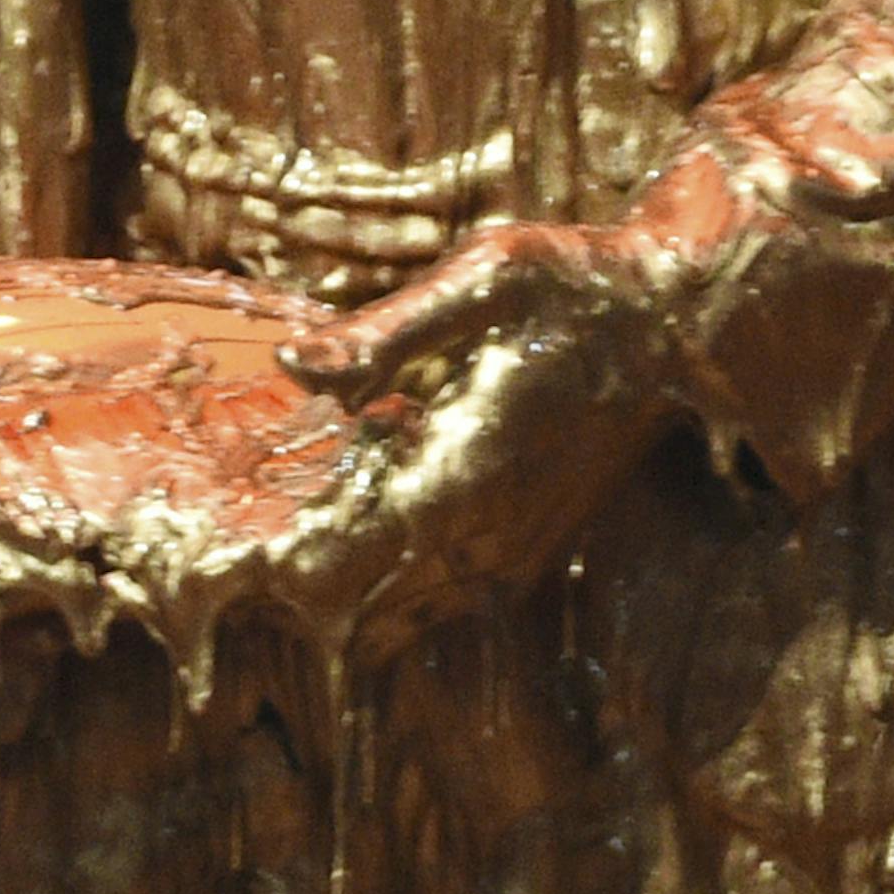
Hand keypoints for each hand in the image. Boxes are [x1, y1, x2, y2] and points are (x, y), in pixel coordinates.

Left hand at [268, 221, 681, 656]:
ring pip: (393, 610)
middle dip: (290, 577)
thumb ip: (382, 335)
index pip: (337, 565)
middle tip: (233, 544)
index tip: (218, 547)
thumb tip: (290, 368)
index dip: (267, 564)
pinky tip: (377, 483)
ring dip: (338, 576)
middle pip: (355, 605)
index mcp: (461, 480)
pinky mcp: (523, 554)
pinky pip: (432, 592)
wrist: (674, 324)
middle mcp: (485, 540)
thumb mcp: (482, 283)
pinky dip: (385, 565)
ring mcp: (508, 557)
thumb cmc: (574, 288)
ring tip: (295, 511)